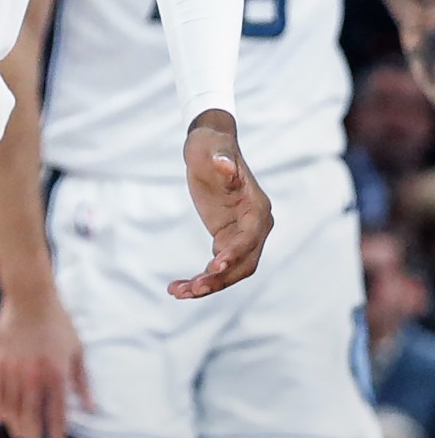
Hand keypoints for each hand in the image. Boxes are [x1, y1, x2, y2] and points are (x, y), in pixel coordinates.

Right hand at [0, 289, 93, 437]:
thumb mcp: (77, 350)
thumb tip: (91, 407)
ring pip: (11, 409)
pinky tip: (2, 416)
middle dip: (33, 435)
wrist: (30, 296)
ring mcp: (13, 369)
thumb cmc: (57, 322)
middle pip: (30, 417)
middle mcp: (34, 376)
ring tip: (20, 434)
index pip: (57, 413)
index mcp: (57, 374)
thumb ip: (83, 382)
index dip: (57, 433)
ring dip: (15, 426)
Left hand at [171, 110, 272, 299]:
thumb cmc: (212, 145)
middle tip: (192, 288)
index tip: (214, 266)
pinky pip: (218, 266)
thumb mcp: (213, 149)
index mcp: (258, 207)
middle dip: (220, 279)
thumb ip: (222, 159)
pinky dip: (202, 278)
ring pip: (231, 271)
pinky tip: (179, 285)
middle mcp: (256, 226)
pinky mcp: (226, 238)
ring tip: (178, 292)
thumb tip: (225, 165)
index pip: (250, 238)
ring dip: (208, 285)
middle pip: (243, 263)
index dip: (234, 253)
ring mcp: (242, 235)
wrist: (207, 145)